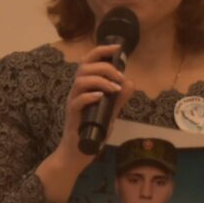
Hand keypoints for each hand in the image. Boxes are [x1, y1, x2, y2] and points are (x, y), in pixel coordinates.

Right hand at [36, 43, 135, 202]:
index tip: (118, 48)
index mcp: (85, 88)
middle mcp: (77, 92)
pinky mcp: (72, 116)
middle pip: (84, 67)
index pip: (89, 62)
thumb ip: (119, 99)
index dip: (102, 51)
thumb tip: (131, 82)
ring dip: (100, 80)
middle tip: (119, 75)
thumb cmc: (91, 133)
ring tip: (114, 87)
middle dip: (105, 66)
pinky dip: (90, 96)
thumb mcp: (109, 113)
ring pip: (80, 81)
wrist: (76, 154)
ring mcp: (73, 103)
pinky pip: (77, 101)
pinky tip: (102, 97)